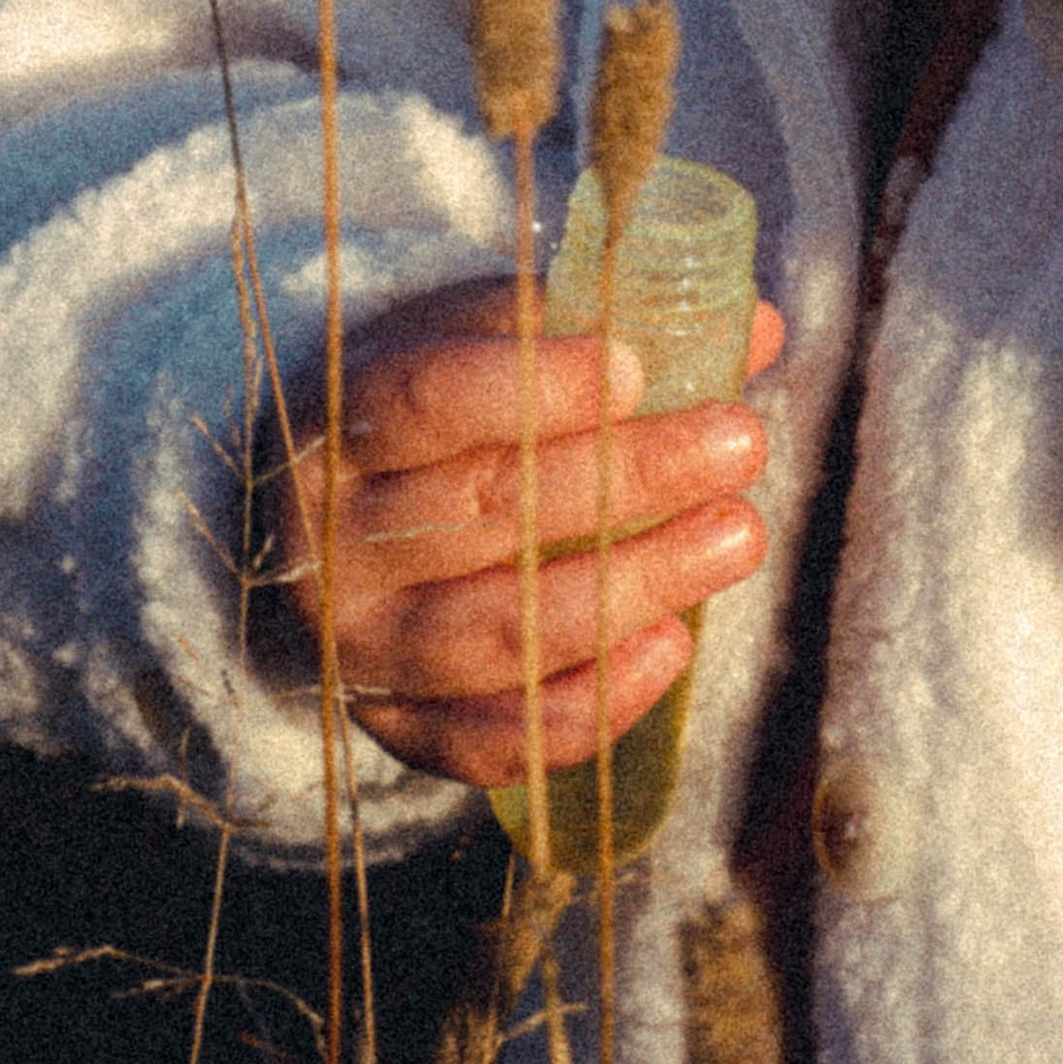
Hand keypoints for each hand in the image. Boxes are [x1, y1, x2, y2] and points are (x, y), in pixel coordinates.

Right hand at [272, 276, 781, 788]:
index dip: (532, 387)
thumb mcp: (474, 340)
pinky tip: (672, 645)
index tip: (634, 370)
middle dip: (630, 476)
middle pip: (488, 512)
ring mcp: (364, 647)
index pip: (428, 401)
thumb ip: (589, 325)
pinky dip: (592, 701)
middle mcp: (337, 542)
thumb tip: (751, 327)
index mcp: (340, 425)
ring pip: (505, 631)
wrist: (311, 529)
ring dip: (635, 586)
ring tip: (738, 536)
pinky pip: (497, 738)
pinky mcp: (398, 727)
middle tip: (740, 442)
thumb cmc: (419, 413)